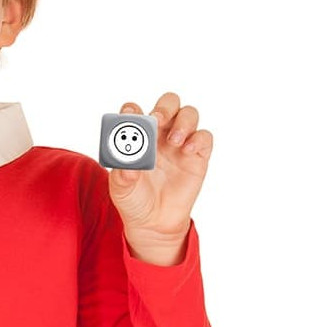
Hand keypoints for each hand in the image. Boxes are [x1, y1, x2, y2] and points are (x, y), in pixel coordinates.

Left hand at [106, 92, 212, 261]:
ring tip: (174, 141)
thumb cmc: (135, 200)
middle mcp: (160, 134)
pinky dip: (198, 139)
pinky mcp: (198, 156)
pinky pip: (204, 137)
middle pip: (168, 103)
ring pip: (189, 114)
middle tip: (158, 119)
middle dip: (164, 107)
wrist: (154, 222)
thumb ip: (122, 176)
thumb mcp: (121, 190)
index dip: (132, 110)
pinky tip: (187, 151)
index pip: (135, 111)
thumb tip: (128, 166)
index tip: (130, 116)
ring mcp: (180, 143)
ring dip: (183, 121)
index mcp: (137, 135)